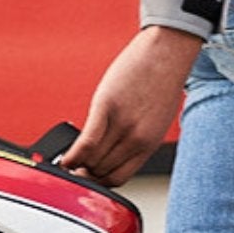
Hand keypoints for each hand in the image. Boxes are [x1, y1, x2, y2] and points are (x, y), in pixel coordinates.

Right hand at [62, 27, 205, 186]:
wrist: (169, 51)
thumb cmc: (162, 81)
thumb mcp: (156, 118)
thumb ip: (137, 137)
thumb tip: (113, 151)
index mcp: (149, 143)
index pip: (119, 177)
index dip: (98, 180)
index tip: (87, 175)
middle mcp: (137, 138)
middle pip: (101, 172)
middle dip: (85, 171)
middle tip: (74, 165)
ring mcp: (122, 123)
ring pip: (91, 160)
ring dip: (77, 163)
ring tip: (69, 158)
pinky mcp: (106, 107)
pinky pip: (85, 142)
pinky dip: (71, 154)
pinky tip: (64, 156)